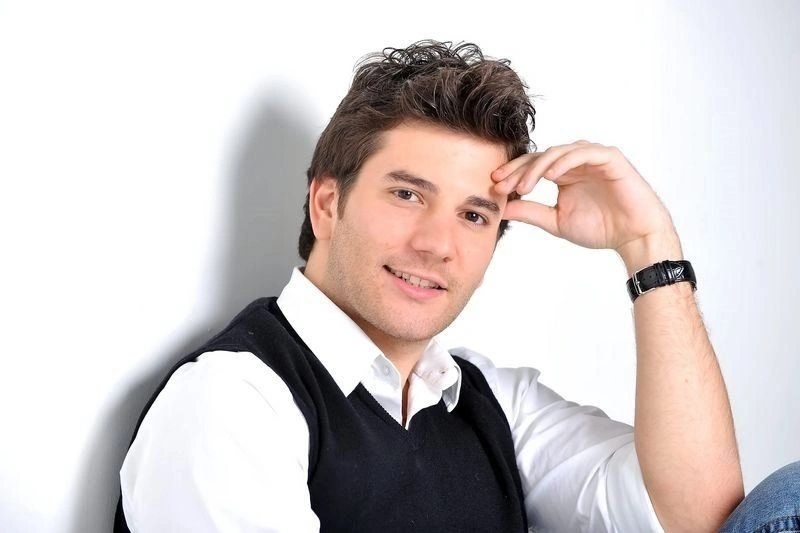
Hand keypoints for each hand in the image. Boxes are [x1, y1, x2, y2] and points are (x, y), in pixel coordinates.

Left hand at [492, 141, 681, 271]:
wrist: (634, 236)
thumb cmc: (600, 228)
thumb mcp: (556, 221)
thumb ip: (530, 212)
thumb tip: (501, 209)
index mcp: (563, 173)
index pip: (532, 166)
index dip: (512, 174)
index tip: (494, 186)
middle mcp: (575, 162)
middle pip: (540, 156)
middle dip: (517, 169)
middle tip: (500, 183)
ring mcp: (592, 157)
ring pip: (558, 152)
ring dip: (537, 167)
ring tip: (523, 186)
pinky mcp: (609, 157)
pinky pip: (582, 152)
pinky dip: (564, 162)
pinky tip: (550, 176)